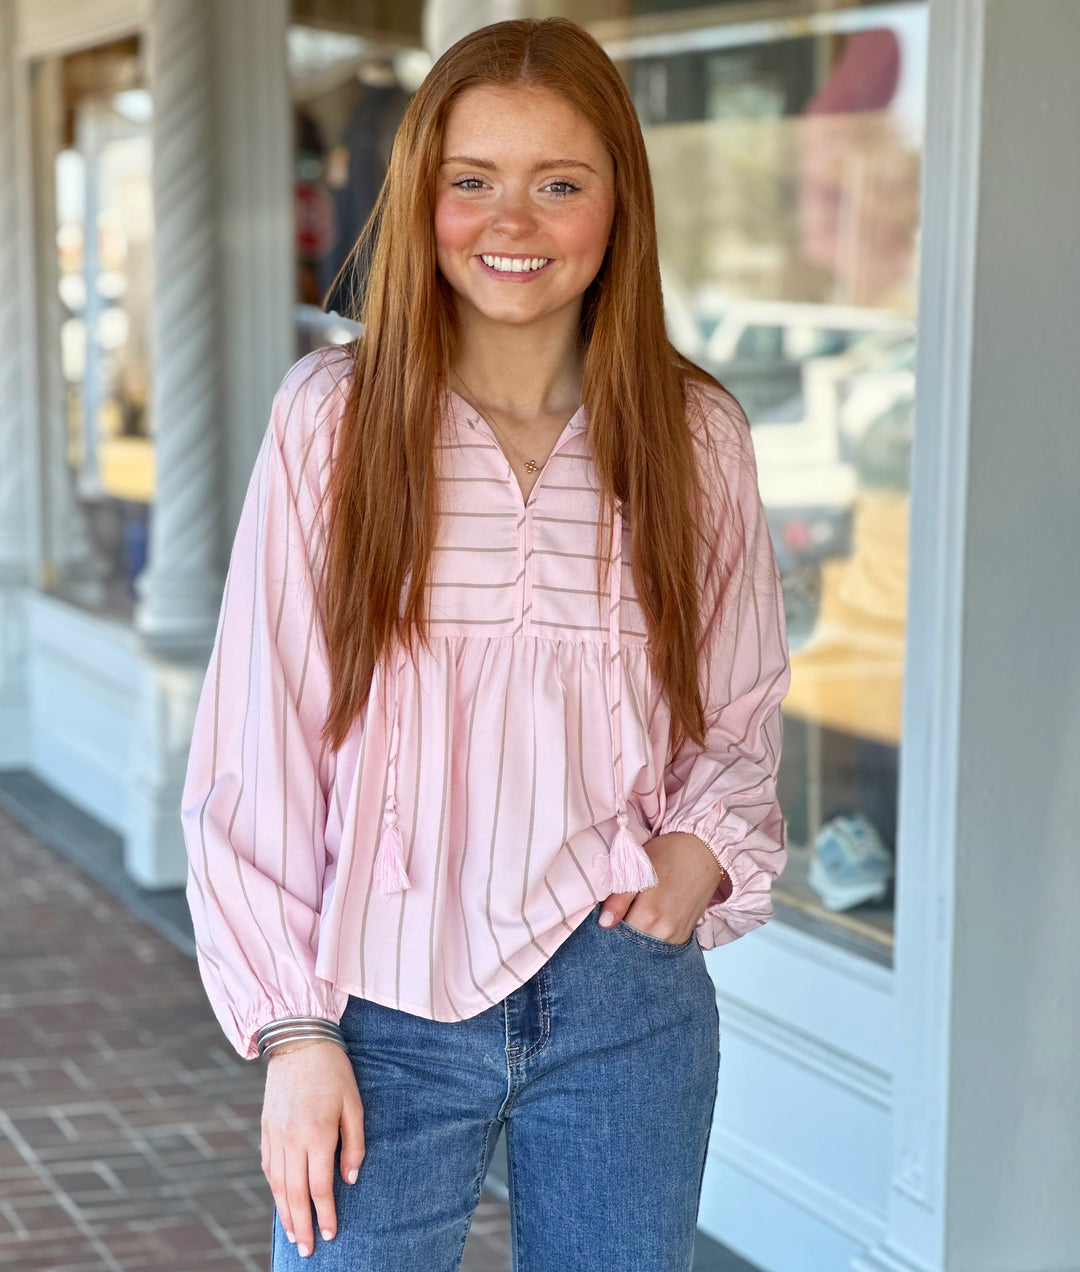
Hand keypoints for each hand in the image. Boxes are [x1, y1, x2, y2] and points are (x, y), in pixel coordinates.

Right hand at [261, 1040, 364, 1257]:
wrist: (299, 1041)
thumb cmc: (334, 1072)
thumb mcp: (354, 1104)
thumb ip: (354, 1144)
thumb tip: (350, 1179)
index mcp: (317, 1134)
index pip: (320, 1187)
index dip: (325, 1214)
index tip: (331, 1234)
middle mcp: (291, 1139)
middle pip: (295, 1194)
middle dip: (302, 1225)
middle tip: (307, 1251)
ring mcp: (275, 1135)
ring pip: (278, 1185)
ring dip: (286, 1213)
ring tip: (293, 1235)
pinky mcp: (265, 1128)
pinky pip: (268, 1166)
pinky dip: (275, 1188)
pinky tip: (282, 1201)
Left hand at [598, 832, 729, 940]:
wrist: (704, 851)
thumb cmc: (667, 854)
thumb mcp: (638, 869)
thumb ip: (619, 899)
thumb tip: (604, 924)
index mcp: (648, 916)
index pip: (615, 935)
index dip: (607, 924)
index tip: (607, 911)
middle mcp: (664, 932)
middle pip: (630, 943)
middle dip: (621, 931)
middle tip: (621, 908)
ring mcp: (676, 937)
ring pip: (645, 945)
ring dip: (637, 932)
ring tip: (637, 908)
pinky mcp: (684, 936)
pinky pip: (659, 943)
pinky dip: (651, 933)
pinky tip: (651, 914)